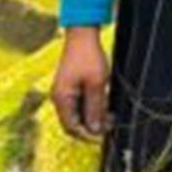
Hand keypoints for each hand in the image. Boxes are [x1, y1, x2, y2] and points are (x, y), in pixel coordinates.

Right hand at [50, 26, 110, 142]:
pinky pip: (80, 104)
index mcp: (62, 98)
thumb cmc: (89, 56)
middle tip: (111, 124)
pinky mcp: (70, 87)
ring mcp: (64, 92)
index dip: (87, 136)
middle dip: (92, 127)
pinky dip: (92, 107)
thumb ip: (95, 108)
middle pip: (73, 123)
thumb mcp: (97, 84)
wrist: (83, 34)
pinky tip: (105, 103)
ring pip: (78, 114)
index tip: (104, 137)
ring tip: (111, 113)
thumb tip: (95, 130)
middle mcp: (59, 98)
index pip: (71, 127)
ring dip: (94, 116)